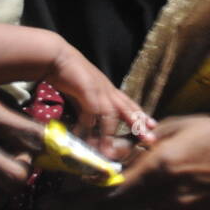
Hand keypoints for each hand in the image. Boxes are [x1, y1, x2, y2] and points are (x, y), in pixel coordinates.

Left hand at [38, 113, 209, 209]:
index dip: (75, 198)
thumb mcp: (178, 125)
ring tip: (136, 171)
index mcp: (159, 168)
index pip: (105, 191)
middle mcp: (165, 197)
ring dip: (128, 193)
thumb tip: (110, 150)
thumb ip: (141, 142)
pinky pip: (161, 208)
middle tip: (72, 190)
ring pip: (138, 206)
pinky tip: (172, 177)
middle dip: (92, 199)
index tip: (51, 198)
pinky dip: (154, 196)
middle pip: (115, 206)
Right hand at [43, 41, 156, 156]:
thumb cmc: (70, 74)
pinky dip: (89, 125)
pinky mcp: (87, 89)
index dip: (140, 114)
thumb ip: (88, 108)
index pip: (128, 103)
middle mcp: (107, 90)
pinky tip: (86, 136)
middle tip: (149, 138)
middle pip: (127, 108)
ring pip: (111, 114)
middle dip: (138, 125)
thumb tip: (90, 125)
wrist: (57, 57)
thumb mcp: (84, 93)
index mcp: (108, 90)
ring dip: (109, 134)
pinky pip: (91, 111)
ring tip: (108, 152)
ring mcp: (98, 89)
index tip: (152, 125)